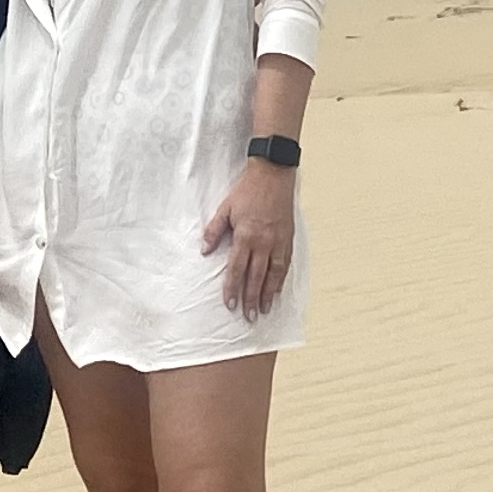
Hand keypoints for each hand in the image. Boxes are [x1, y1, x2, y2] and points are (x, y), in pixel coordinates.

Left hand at [199, 161, 296, 317]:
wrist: (273, 174)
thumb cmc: (247, 190)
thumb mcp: (225, 208)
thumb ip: (214, 230)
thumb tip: (204, 250)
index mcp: (245, 235)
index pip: (237, 269)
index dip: (233, 288)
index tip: (230, 304)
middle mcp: (263, 242)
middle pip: (255, 276)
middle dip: (251, 298)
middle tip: (248, 316)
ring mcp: (278, 241)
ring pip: (273, 274)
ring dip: (268, 294)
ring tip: (264, 310)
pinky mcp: (288, 238)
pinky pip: (285, 264)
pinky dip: (281, 279)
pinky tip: (277, 289)